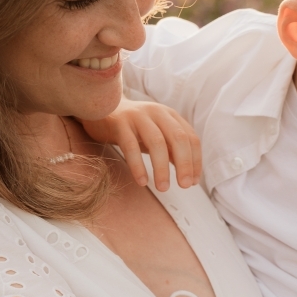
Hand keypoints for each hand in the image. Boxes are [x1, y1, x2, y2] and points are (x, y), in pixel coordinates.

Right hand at [81, 96, 201, 191]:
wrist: (101, 108)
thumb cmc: (134, 128)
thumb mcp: (157, 136)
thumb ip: (173, 151)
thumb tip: (190, 175)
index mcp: (170, 116)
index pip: (191, 138)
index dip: (195, 161)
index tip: (193, 181)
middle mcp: (157, 113)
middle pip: (178, 138)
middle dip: (184, 164)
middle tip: (185, 186)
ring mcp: (138, 117)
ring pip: (156, 142)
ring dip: (162, 168)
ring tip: (163, 188)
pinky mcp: (119, 123)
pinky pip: (130, 146)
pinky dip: (138, 165)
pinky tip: (142, 181)